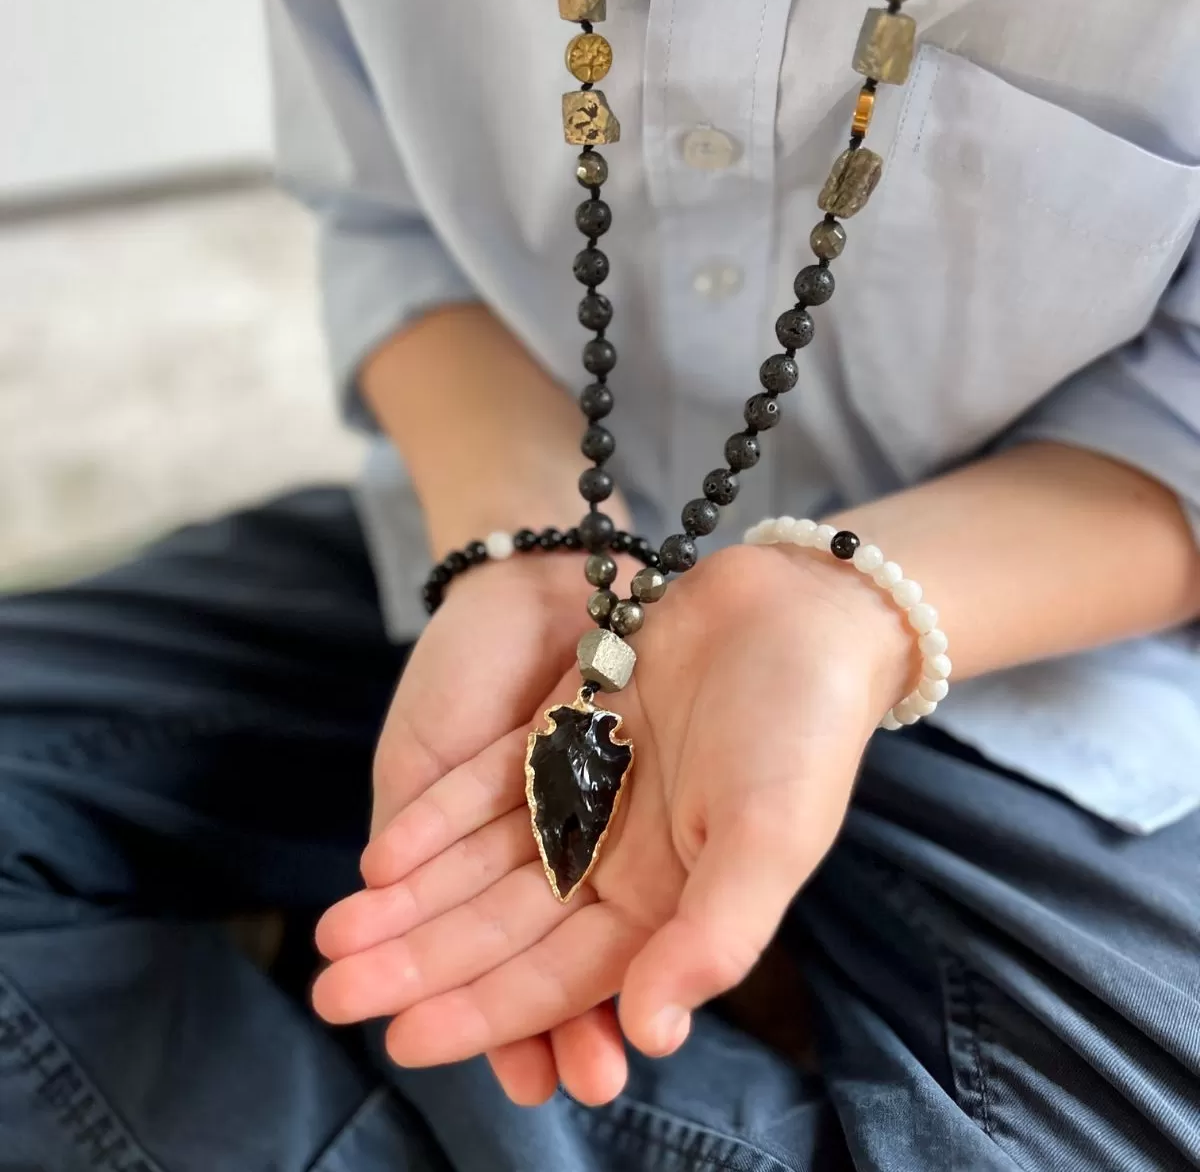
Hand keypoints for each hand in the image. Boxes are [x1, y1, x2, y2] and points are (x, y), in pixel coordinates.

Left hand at [313, 543, 912, 1102]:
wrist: (798, 605)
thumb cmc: (803, 727)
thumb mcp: (770, 837)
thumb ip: (713, 937)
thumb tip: (646, 1034)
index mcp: (671, 900)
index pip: (563, 974)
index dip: (485, 1010)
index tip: (403, 1038)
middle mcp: (622, 856)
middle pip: (506, 923)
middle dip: (423, 962)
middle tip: (334, 994)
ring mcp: (589, 791)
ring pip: (485, 859)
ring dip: (414, 896)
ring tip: (334, 932)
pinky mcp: (566, 731)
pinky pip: (489, 784)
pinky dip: (438, 819)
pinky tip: (381, 855)